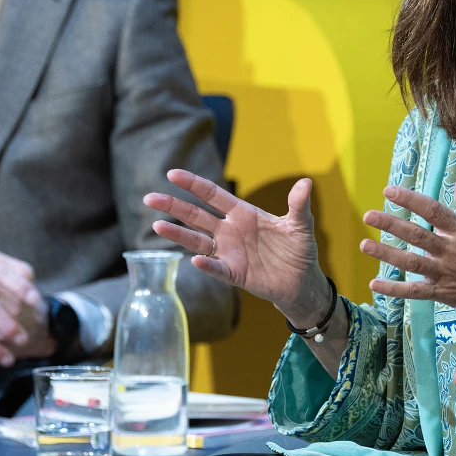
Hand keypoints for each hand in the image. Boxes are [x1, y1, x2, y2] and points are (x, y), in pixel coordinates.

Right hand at [145, 170, 331, 327]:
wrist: (302, 281)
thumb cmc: (299, 250)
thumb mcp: (300, 225)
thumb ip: (298, 205)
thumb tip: (306, 183)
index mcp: (243, 214)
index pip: (213, 195)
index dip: (193, 184)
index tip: (172, 174)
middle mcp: (230, 231)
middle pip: (196, 215)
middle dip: (173, 206)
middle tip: (149, 197)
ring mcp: (229, 252)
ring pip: (197, 241)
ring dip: (178, 234)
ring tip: (157, 226)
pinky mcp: (234, 273)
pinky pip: (217, 268)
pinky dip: (207, 264)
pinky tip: (195, 260)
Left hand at [361, 180, 455, 341]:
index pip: (432, 210)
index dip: (409, 199)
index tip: (389, 191)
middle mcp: (451, 251)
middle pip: (415, 234)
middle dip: (390, 224)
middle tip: (368, 215)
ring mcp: (446, 273)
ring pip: (410, 262)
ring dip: (385, 254)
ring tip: (365, 245)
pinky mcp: (444, 293)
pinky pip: (415, 292)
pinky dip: (394, 289)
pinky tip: (375, 284)